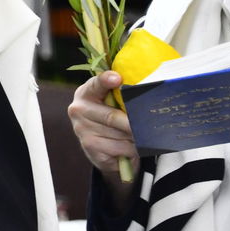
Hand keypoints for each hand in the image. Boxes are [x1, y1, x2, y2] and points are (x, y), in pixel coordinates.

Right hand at [68, 71, 138, 205]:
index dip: (106, 80)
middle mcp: (78, 110)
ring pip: (120, 136)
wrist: (98, 145)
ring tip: (140, 139)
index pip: (96, 85)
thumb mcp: (111, 101)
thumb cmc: (110, 116)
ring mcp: (82, 130)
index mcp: (86, 93)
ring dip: (136, 140)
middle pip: (113, 117)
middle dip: (134, 123)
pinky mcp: (90, 148)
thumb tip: (141, 90)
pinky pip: (120, 150)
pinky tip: (130, 149)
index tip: (117, 78)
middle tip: (151, 125)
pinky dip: (131, 151)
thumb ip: (121, 94)